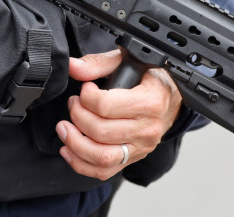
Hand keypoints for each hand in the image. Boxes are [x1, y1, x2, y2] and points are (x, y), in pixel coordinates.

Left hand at [55, 49, 181, 179]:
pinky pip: (104, 171)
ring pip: (102, 156)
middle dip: (77, 116)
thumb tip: (73, 67)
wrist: (169, 98)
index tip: (85, 88)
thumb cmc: (146, 77)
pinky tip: (68, 149)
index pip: (106, 106)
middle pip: (100, 132)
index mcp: (150, 101)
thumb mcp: (126, 61)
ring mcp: (141, 147)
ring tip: (64, 128)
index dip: (86, 96)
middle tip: (73, 103)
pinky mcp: (132, 159)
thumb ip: (98, 64)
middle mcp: (148, 128)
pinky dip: (81, 164)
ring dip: (75, 143)